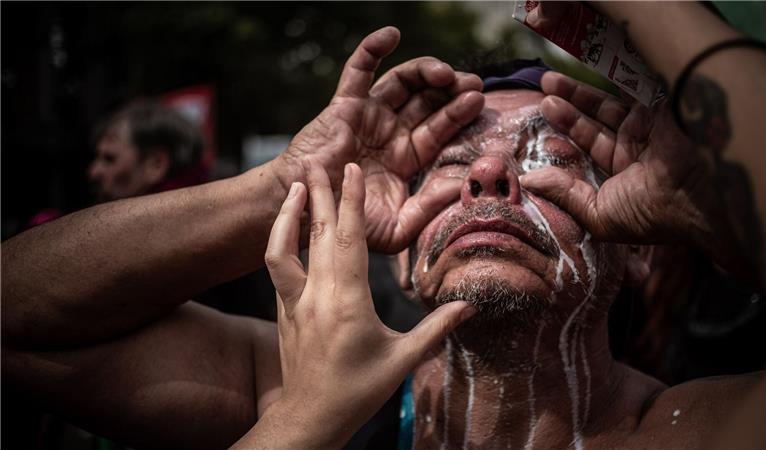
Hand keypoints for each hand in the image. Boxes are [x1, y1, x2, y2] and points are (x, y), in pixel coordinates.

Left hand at [256, 161, 473, 448]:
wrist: (310, 417)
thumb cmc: (358, 390)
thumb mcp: (402, 360)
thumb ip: (436, 328)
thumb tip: (471, 306)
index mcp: (347, 300)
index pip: (348, 239)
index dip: (350, 201)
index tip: (349, 169)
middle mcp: (316, 294)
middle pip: (315, 233)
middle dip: (317, 192)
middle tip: (315, 159)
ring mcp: (294, 301)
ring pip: (284, 247)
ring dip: (288, 213)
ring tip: (293, 186)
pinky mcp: (284, 311)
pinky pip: (278, 267)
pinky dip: (282, 240)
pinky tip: (288, 231)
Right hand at [276, 26, 483, 252]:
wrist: (306, 214)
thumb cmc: (347, 223)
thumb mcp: (397, 226)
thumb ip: (429, 207)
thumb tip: (462, 184)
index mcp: (405, 158)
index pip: (439, 131)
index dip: (459, 115)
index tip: (479, 104)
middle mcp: (390, 133)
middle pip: (427, 102)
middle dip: (451, 91)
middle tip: (473, 85)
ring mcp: (369, 116)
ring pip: (402, 82)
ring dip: (426, 71)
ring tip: (446, 73)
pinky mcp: (346, 105)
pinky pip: (359, 70)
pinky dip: (373, 49)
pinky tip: (391, 35)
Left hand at [521, 72, 723, 245]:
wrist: (697, 198)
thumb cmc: (648, 213)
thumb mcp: (598, 213)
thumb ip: (564, 195)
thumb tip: (528, 182)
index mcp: (623, 173)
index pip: (590, 145)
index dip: (568, 130)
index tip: (542, 118)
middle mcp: (637, 148)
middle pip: (596, 120)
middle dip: (568, 106)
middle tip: (543, 91)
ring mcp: (649, 126)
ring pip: (609, 103)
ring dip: (579, 93)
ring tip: (549, 82)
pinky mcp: (661, 108)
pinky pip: (632, 89)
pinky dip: (611, 79)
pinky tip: (585, 70)